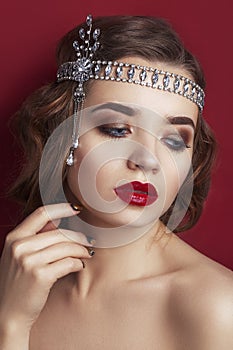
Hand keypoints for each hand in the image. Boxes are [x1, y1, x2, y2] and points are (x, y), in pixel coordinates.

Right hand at [0, 203, 93, 334]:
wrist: (8, 314)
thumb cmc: (17, 283)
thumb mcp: (19, 256)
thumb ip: (36, 237)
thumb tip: (59, 220)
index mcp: (14, 238)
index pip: (41, 213)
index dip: (61, 208)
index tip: (77, 208)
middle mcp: (20, 247)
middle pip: (59, 232)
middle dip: (78, 236)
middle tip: (89, 241)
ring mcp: (29, 261)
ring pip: (66, 247)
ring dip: (81, 250)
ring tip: (87, 254)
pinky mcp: (40, 276)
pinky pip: (68, 262)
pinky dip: (78, 263)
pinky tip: (79, 266)